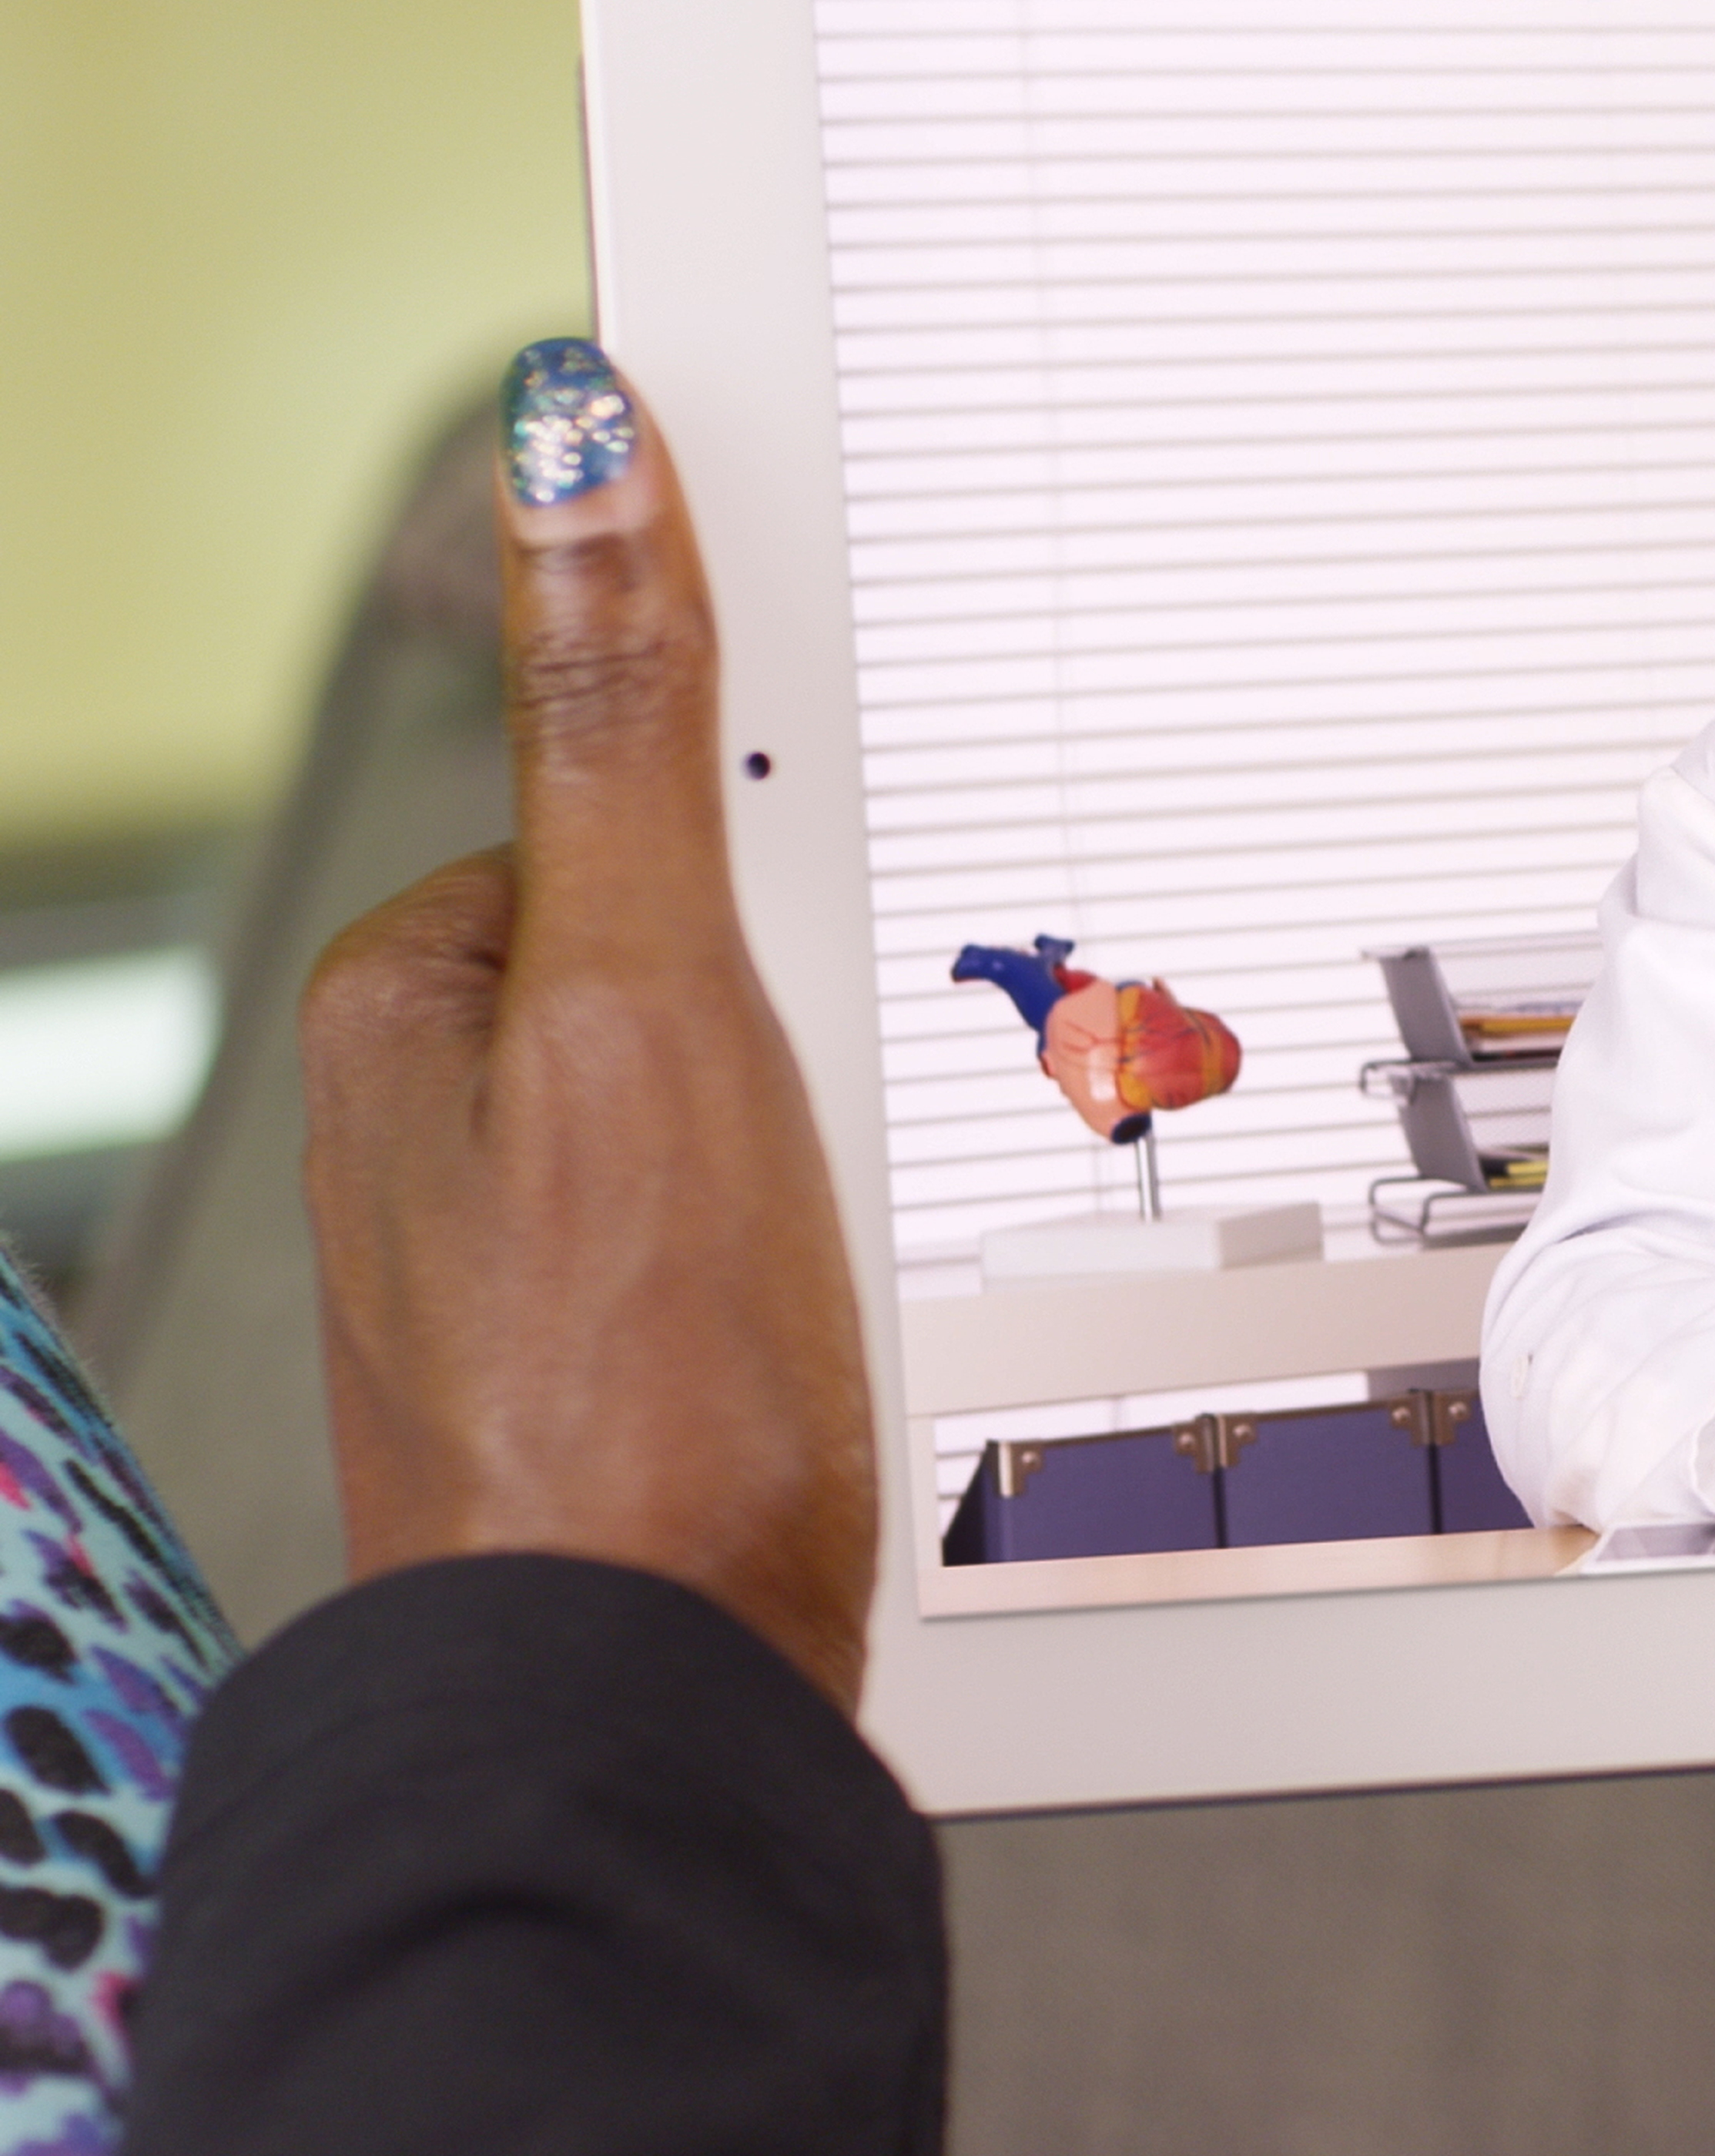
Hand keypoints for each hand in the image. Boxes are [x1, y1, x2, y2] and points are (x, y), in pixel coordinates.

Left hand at [300, 343, 881, 1703]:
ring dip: (854, 1139)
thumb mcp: (644, 993)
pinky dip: (842, 1249)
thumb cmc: (629, 1391)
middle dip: (830, 1005)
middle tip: (871, 1102)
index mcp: (403, 1014)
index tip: (860, 868)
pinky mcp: (629, 1368)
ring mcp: (529, 1258)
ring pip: (753, 1099)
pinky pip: (769, 1231)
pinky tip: (859, 1316)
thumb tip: (570, 450)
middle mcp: (434, 1131)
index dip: (766, 840)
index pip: (628, 813)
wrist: (655, 1705)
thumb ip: (627, 722)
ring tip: (868, 1232)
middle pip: (702, 958)